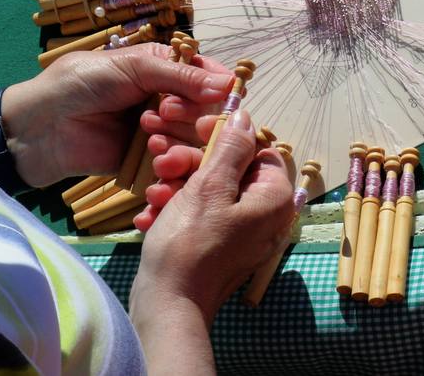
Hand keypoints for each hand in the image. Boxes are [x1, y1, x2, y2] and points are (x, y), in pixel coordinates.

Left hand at [1, 43, 233, 187]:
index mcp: (164, 70)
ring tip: (150, 144)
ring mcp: (157, 136)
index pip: (207, 79)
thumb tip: (228, 85)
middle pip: (205, 116)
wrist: (38, 128)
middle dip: (191, 118)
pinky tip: (157, 169)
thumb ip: (178, 75)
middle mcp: (166, 102)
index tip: (218, 99)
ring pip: (193, 145)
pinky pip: (173, 171)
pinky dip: (172, 173)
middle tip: (160, 115)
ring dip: (178, 145)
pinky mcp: (146, 166)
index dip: (216, 89)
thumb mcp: (130, 68)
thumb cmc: (80, 85)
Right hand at [130, 108, 293, 329]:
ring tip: (153, 196)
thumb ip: (230, 148)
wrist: (167, 307)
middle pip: (229, 169)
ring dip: (176, 187)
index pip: (258, 149)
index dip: (225, 136)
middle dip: (190, 164)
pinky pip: (199, 217)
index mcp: (273, 199)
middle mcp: (264, 216)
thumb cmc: (190, 244)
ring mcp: (241, 234)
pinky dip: (175, 212)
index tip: (194, 131)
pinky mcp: (217, 247)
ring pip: (208, 192)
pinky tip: (150, 217)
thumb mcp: (208, 187)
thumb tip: (245, 116)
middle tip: (162, 165)